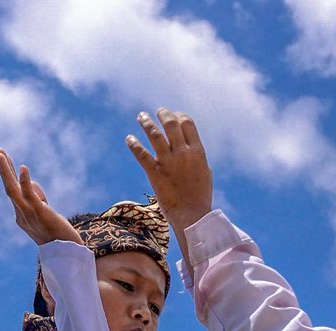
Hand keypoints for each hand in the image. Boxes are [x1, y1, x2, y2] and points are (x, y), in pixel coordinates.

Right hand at [0, 149, 81, 246]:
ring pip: (12, 190)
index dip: (9, 174)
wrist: (67, 254)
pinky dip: (25, 181)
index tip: (3, 157)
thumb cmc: (59, 236)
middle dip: (2, 169)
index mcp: (21, 216)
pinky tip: (23, 168)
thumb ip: (37, 199)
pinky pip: (29, 195)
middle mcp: (21, 215)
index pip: (14, 191)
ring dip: (5, 171)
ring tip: (0, 154)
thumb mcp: (45, 214)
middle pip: (9, 188)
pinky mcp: (39, 213)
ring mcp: (29, 214)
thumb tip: (31, 182)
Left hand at [126, 109, 213, 236]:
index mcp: (197, 152)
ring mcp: (168, 162)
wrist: (191, 215)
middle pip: (171, 124)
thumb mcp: (206, 173)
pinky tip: (129, 138)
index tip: (174, 115)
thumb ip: (199, 159)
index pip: (187, 124)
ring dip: (146, 123)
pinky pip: (142, 154)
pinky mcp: (155, 173)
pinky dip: (134, 144)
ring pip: (155, 135)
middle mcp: (183, 153)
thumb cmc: (201, 196)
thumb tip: (194, 150)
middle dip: (164, 114)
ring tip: (141, 116)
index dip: (180, 116)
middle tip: (158, 111)